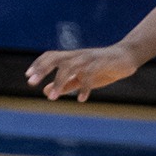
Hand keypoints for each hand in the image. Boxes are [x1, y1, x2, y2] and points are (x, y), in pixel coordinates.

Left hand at [25, 45, 141, 101]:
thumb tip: (45, 92)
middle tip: (31, 83)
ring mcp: (89, 58)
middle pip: (55, 58)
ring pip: (69, 66)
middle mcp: (78, 55)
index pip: (50, 56)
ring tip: (52, 98)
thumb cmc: (102, 68)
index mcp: (72, 57)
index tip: (28, 76)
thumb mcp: (81, 78)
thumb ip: (65, 84)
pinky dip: (84, 87)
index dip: (38, 65)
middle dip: (42, 69)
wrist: (127, 57)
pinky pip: (90, 74)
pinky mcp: (102, 63)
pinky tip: (81, 100)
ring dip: (59, 81)